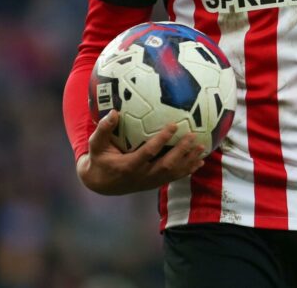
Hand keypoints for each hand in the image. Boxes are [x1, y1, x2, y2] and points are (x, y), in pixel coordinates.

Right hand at [76, 110, 204, 194]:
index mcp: (128, 166)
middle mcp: (142, 176)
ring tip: (201, 148)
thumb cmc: (99, 159)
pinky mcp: (154, 184)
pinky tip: (200, 161)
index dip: (162, 139)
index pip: (148, 152)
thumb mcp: (96, 144)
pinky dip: (188, 170)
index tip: (174, 125)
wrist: (101, 184)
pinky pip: (173, 177)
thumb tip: (113, 112)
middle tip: (193, 136)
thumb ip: (104, 129)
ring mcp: (149, 181)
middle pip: (166, 165)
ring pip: (172, 173)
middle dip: (181, 151)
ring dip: (188, 161)